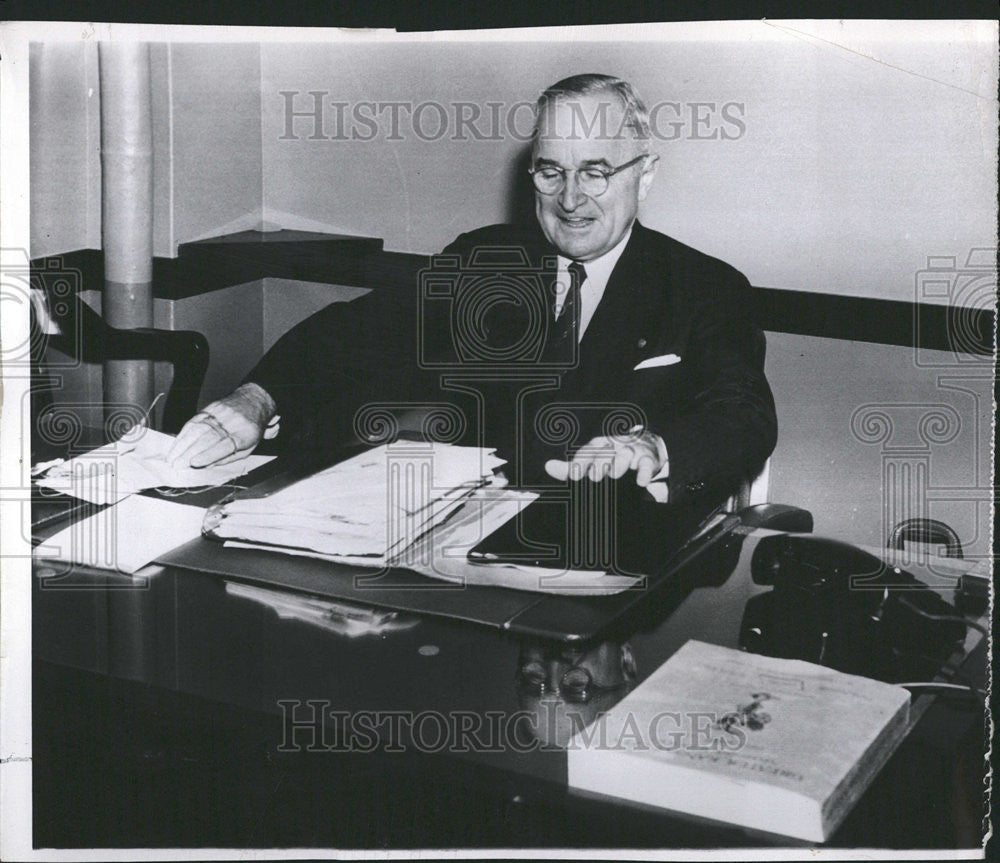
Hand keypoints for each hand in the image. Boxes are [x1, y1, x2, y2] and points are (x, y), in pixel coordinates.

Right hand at [167, 383, 276, 467]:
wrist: (254, 400)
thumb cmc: (251, 429)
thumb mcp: (248, 448)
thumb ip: (228, 458)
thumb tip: (206, 466)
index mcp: (245, 435)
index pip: (225, 445)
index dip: (209, 454)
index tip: (195, 463)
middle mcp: (232, 422)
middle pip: (208, 438)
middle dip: (190, 453)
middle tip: (176, 465)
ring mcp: (221, 413)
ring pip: (198, 429)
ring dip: (182, 445)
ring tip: (172, 457)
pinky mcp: (211, 407)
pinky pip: (194, 421)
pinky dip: (183, 433)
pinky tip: (176, 444)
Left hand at [544, 430, 667, 488]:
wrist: (643, 447)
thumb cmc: (612, 456)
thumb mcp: (592, 460)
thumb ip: (571, 467)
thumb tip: (548, 466)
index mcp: (597, 446)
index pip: (587, 452)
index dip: (580, 463)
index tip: (574, 477)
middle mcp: (613, 446)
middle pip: (605, 452)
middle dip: (600, 463)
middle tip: (594, 477)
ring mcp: (630, 451)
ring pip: (625, 453)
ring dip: (619, 463)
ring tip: (614, 475)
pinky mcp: (647, 458)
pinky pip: (646, 464)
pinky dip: (644, 472)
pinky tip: (640, 482)